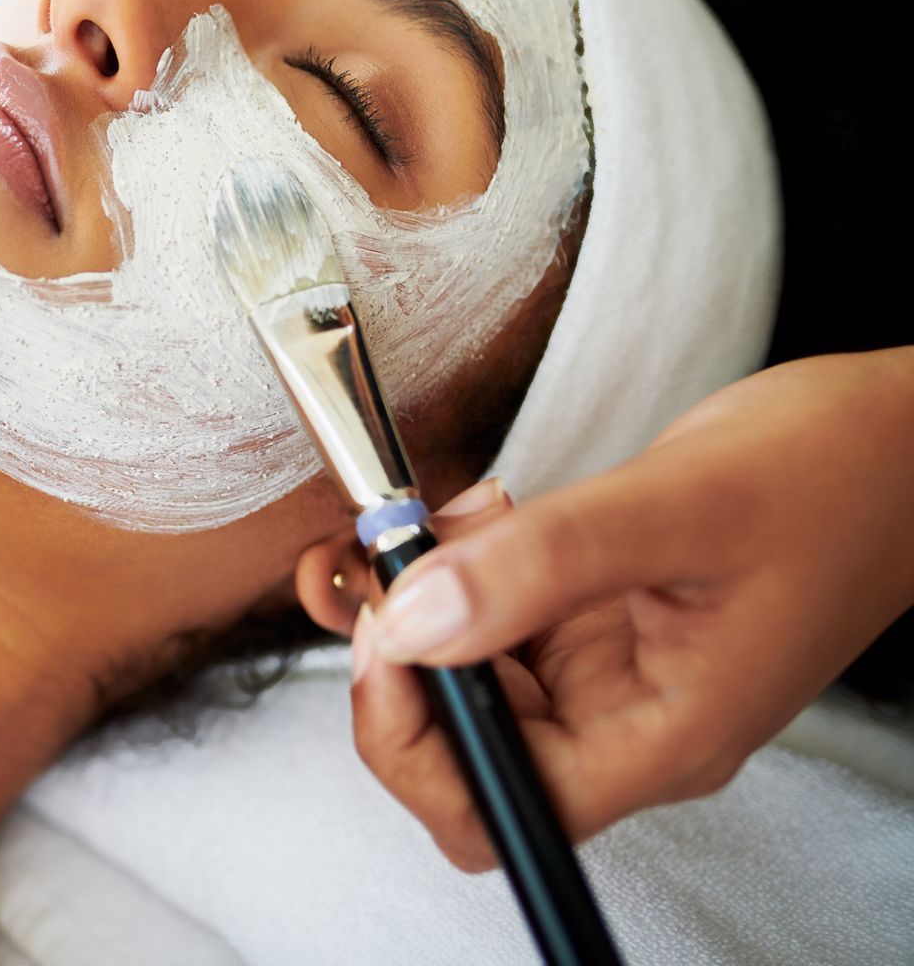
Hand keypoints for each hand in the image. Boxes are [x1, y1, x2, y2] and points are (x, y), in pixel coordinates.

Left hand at [348, 347, 913, 871]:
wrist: (900, 438)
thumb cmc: (834, 474)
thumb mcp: (680, 506)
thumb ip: (541, 566)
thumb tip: (412, 617)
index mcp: (661, 738)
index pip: (499, 809)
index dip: (414, 741)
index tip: (385, 632)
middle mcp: (628, 722)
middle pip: (464, 757)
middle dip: (402, 663)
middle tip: (393, 563)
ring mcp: (611, 673)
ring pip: (468, 680)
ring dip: (422, 606)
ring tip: (443, 520)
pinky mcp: (597, 621)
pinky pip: (493, 620)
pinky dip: (457, 571)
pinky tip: (476, 516)